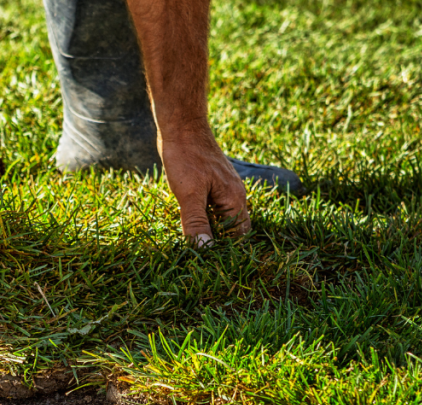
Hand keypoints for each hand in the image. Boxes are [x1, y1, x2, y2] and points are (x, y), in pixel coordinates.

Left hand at [159, 126, 249, 245]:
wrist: (182, 126)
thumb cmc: (186, 157)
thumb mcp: (189, 195)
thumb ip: (196, 223)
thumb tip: (205, 250)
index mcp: (234, 199)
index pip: (239, 235)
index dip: (226, 249)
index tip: (208, 261)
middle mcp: (235, 195)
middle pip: (233, 228)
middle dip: (218, 241)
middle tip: (198, 254)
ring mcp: (224, 188)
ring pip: (222, 217)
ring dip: (209, 229)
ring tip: (192, 240)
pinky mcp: (213, 183)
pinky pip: (213, 206)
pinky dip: (204, 216)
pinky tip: (188, 220)